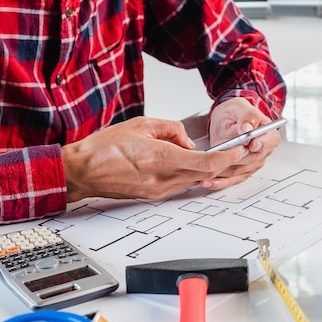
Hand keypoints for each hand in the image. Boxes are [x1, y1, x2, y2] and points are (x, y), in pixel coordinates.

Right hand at [62, 116, 248, 201]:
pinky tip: (186, 162)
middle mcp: (162, 179)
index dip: (227, 157)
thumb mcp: (142, 125)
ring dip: (206, 169)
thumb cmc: (104, 148)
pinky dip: (190, 174)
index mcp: (160, 158)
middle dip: (223, 162)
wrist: (82, 172)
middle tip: (235, 150)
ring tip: (211, 153)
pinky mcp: (154, 196)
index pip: (205, 162)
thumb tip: (188, 141)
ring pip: (194, 180)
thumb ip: (172, 130)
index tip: (239, 150)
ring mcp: (158, 191)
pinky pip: (180, 185)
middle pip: (205, 174)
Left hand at [205, 97, 282, 188]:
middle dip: (236, 159)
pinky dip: (219, 182)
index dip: (263, 143)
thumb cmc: (235, 113)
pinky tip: (207, 181)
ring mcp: (252, 163)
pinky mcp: (241, 172)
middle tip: (221, 157)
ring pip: (240, 171)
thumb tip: (248, 127)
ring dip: (224, 172)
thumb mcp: (240, 107)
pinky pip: (232, 180)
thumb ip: (247, 116)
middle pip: (253, 159)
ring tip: (207, 170)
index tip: (252, 144)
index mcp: (267, 133)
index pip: (271, 140)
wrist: (226, 121)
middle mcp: (263, 150)